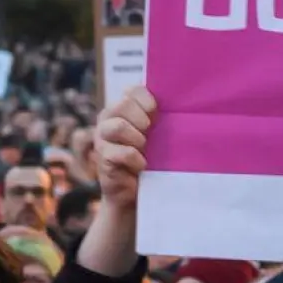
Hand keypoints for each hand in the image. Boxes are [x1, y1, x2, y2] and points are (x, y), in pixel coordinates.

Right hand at [94, 87, 155, 211]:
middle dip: (141, 120)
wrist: (135, 192)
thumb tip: (181, 105)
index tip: (156, 113)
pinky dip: (135, 159)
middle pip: (122, 105)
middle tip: (149, 133)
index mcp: (122, 108)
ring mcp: (102, 139)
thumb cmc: (149, 159)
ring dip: (137, 138)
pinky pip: (121, 153)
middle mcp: (108, 119)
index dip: (146, 100)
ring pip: (117, 127)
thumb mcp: (155, 135)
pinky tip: (142, 165)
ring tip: (145, 149)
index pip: (132, 90)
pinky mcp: (103, 159)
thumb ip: (159, 119)